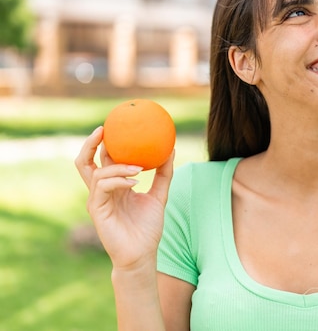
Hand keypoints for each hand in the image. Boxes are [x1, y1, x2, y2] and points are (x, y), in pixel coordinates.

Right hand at [75, 126, 174, 270]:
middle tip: (104, 129)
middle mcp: (102, 190)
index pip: (105, 159)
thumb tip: (170, 149)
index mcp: (114, 185)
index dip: (106, 141)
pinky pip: (102, 187)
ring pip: (96, 172)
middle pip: (86, 161)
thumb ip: (164, 173)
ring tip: (139, 167)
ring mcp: (97, 200)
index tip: (116, 124)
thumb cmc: (148, 227)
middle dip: (92, 143)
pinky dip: (118, 180)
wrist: (142, 254)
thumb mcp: (159, 195)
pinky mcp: (96, 210)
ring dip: (118, 166)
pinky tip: (134, 181)